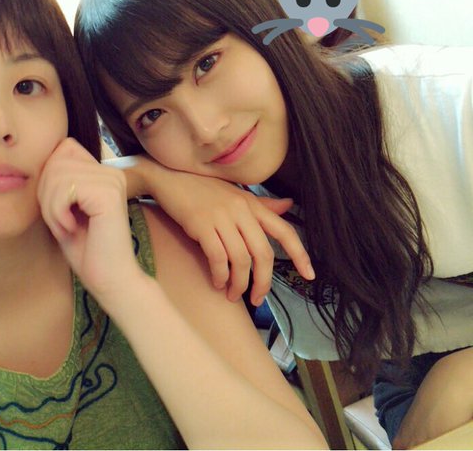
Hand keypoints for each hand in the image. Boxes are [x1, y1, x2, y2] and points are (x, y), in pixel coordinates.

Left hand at [38, 138, 141, 304]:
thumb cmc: (87, 251)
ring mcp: (111, 180)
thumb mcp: (65, 209)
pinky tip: (72, 228)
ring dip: (51, 207)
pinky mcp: (108, 193)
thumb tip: (38, 158)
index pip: (63, 147)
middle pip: (56, 160)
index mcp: (103, 173)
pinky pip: (65, 188)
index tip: (58, 208)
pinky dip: (58, 212)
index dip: (49, 176)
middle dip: (46, 194)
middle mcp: (111, 172)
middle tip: (59, 223)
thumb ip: (57, 181)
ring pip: (57, 174)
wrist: (111, 279)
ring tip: (65, 227)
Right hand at [139, 160, 314, 304]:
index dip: (300, 254)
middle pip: (263, 254)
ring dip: (239, 284)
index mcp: (252, 204)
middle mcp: (241, 210)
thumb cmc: (201, 187)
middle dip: (263, 282)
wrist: (168, 177)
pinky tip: (217, 282)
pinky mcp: (201, 224)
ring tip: (232, 294)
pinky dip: (220, 275)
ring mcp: (221, 217)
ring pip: (241, 259)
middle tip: (257, 299)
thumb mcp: (235, 193)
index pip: (284, 230)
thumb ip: (262, 205)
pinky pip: (217, 257)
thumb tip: (288, 206)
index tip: (309, 275)